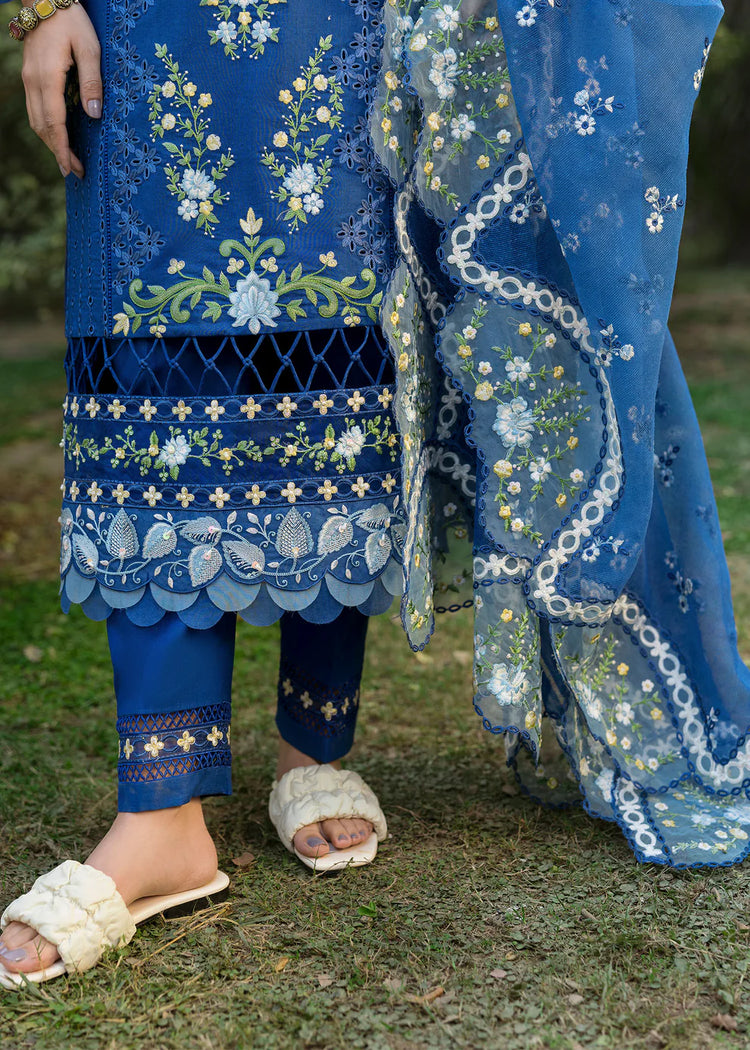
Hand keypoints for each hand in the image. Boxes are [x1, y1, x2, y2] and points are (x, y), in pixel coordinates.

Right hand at [20, 1, 101, 177]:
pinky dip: (46, 128)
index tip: (74, 169)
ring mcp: (29, 79)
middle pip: (42, 126)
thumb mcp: (89, 47)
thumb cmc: (72, 21)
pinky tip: (57, 136)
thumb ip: (92, 81)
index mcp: (47, 78)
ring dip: (50, 142)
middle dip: (58, 152)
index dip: (63, 149)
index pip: (54, 123)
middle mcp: (33, 82)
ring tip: (67, 161)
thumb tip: (94, 114)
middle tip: (75, 172)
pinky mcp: (31, 77)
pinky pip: (35, 109)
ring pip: (36, 120)